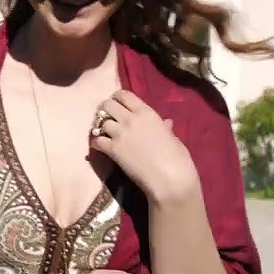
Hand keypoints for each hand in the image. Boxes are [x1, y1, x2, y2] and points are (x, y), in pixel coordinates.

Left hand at [88, 89, 199, 204]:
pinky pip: (96, 140)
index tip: (118, 104)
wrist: (170, 179)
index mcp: (146, 112)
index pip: (124, 95)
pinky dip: (96, 142)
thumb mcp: (173, 138)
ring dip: (100, 126)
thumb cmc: (177, 158)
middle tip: (108, 118)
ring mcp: (119, 134)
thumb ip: (164, 128)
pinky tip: (101, 146)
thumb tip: (165, 123)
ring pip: (99, 122)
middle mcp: (130, 119)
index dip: (118, 98)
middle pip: (107, 105)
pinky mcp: (112, 150)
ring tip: (104, 132)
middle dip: (105, 110)